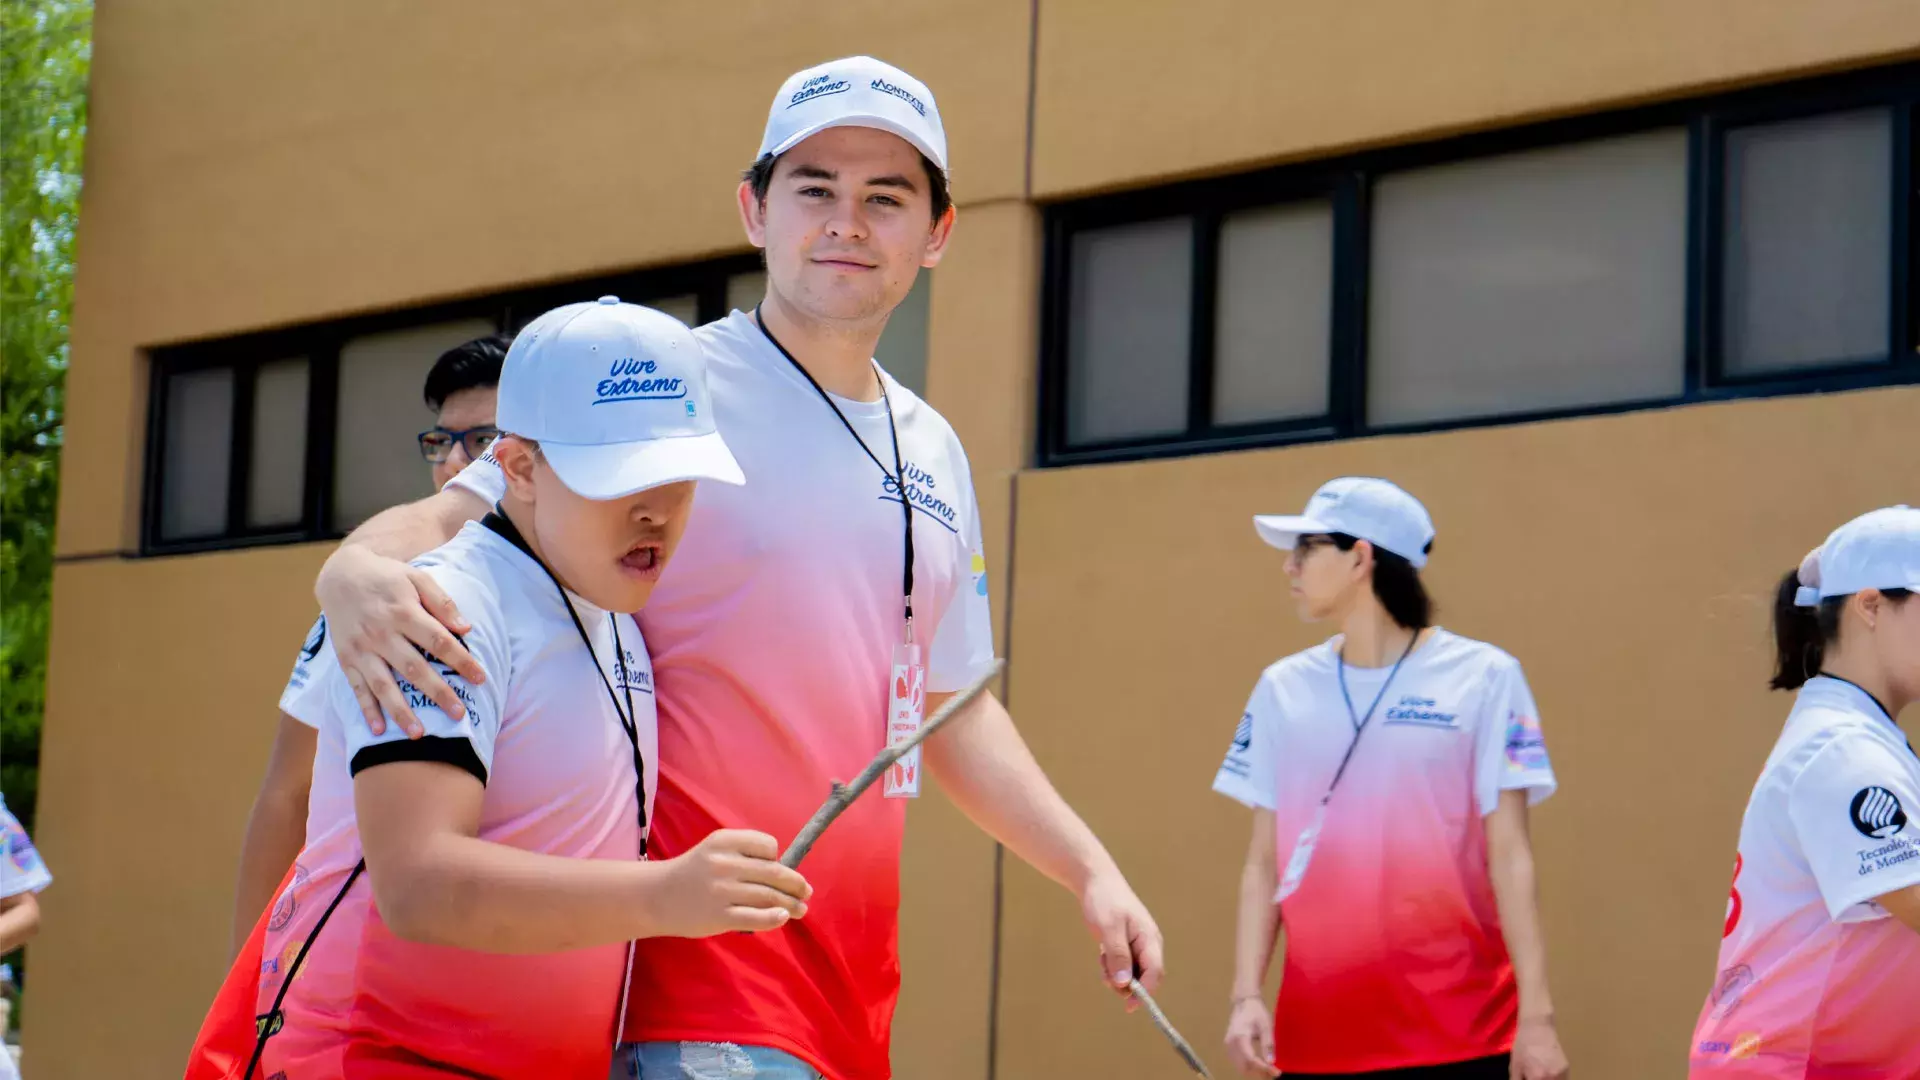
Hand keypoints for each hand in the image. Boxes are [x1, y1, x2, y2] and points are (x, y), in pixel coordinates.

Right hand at [316, 545, 481, 737]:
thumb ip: (441, 602)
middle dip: (437, 692)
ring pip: (383, 685)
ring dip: (401, 711)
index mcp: (402, 612)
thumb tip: (466, 629)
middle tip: (459, 714)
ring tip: (419, 735)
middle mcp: (381, 633)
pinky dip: (366, 709)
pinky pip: (356, 688)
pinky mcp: (346, 659)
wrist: (341, 575)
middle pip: (413, 668)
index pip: (438, 641)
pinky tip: (379, 730)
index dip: (461, 661)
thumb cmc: (388, 578)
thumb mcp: (417, 578)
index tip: (480, 678)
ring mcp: (361, 649)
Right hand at [648, 830, 812, 937]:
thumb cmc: (693, 873)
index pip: (767, 845)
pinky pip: (756, 918)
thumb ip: (745, 854)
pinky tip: (782, 917)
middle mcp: (724, 863)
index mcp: (724, 841)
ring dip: (791, 904)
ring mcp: (722, 891)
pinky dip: (774, 918)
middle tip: (806, 892)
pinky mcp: (719, 916)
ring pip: (769, 896)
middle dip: (796, 884)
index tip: (776, 869)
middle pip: (774, 873)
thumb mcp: (715, 850)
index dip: (777, 857)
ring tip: (800, 909)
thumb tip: (786, 872)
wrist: (656, 897)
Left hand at [1080, 870, 1163, 1006]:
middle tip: (1105, 976)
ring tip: (1102, 960)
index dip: (1144, 993)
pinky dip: (1113, 968)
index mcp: (1150, 939)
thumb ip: (1118, 956)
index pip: (1155, 973)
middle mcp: (1148, 945)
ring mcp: (1138, 946)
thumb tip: (1125, 984)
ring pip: (1133, 974)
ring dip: (1117, 976)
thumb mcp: (1108, 929)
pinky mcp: (1127, 946)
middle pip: (1144, 978)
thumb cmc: (1104, 901)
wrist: (1095, 881)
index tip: (1128, 1006)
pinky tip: (1102, 956)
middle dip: (1126, 984)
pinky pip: (1124, 966)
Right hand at [1223, 997, 1278, 1077]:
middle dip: (1259, 1072)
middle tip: (1274, 1071)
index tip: (1277, 1072)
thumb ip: (1267, 1045)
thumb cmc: (1256, 1012)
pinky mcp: (1229, 1048)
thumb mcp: (1266, 1027)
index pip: (1251, 1059)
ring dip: (1254, 1071)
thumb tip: (1271, 1062)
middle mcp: (1231, 1043)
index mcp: (1240, 1036)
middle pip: (1244, 1066)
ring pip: (1240, 1067)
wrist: (1244, 1003)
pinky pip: (1238, 1063)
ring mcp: (1228, 1046)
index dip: (1264, 1068)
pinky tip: (1260, 1065)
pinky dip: (1249, 1067)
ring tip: (1269, 1070)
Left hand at [1510, 1016, 1568, 1079]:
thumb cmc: (1523, 1047)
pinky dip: (1554, 1079)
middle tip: (1532, 1076)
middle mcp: (1552, 1077)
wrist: (1538, 1029)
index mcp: (1537, 1077)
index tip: (1528, 1078)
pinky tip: (1546, 1074)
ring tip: (1539, 1075)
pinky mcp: (1567, 1069)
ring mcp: (1562, 1073)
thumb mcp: (1515, 1067)